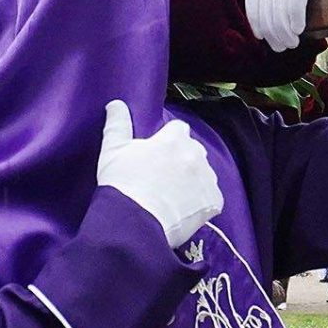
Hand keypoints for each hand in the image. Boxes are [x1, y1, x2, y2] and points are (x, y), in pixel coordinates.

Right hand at [97, 101, 222, 248]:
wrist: (134, 223)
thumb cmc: (121, 185)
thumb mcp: (113, 150)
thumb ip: (117, 124)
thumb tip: (116, 104)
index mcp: (174, 139)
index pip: (178, 129)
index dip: (168, 140)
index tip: (159, 154)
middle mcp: (195, 154)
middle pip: (194, 151)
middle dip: (183, 160)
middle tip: (165, 178)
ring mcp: (206, 178)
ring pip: (205, 174)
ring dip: (194, 181)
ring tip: (174, 197)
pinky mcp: (214, 202)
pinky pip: (212, 199)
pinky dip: (203, 204)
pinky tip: (185, 211)